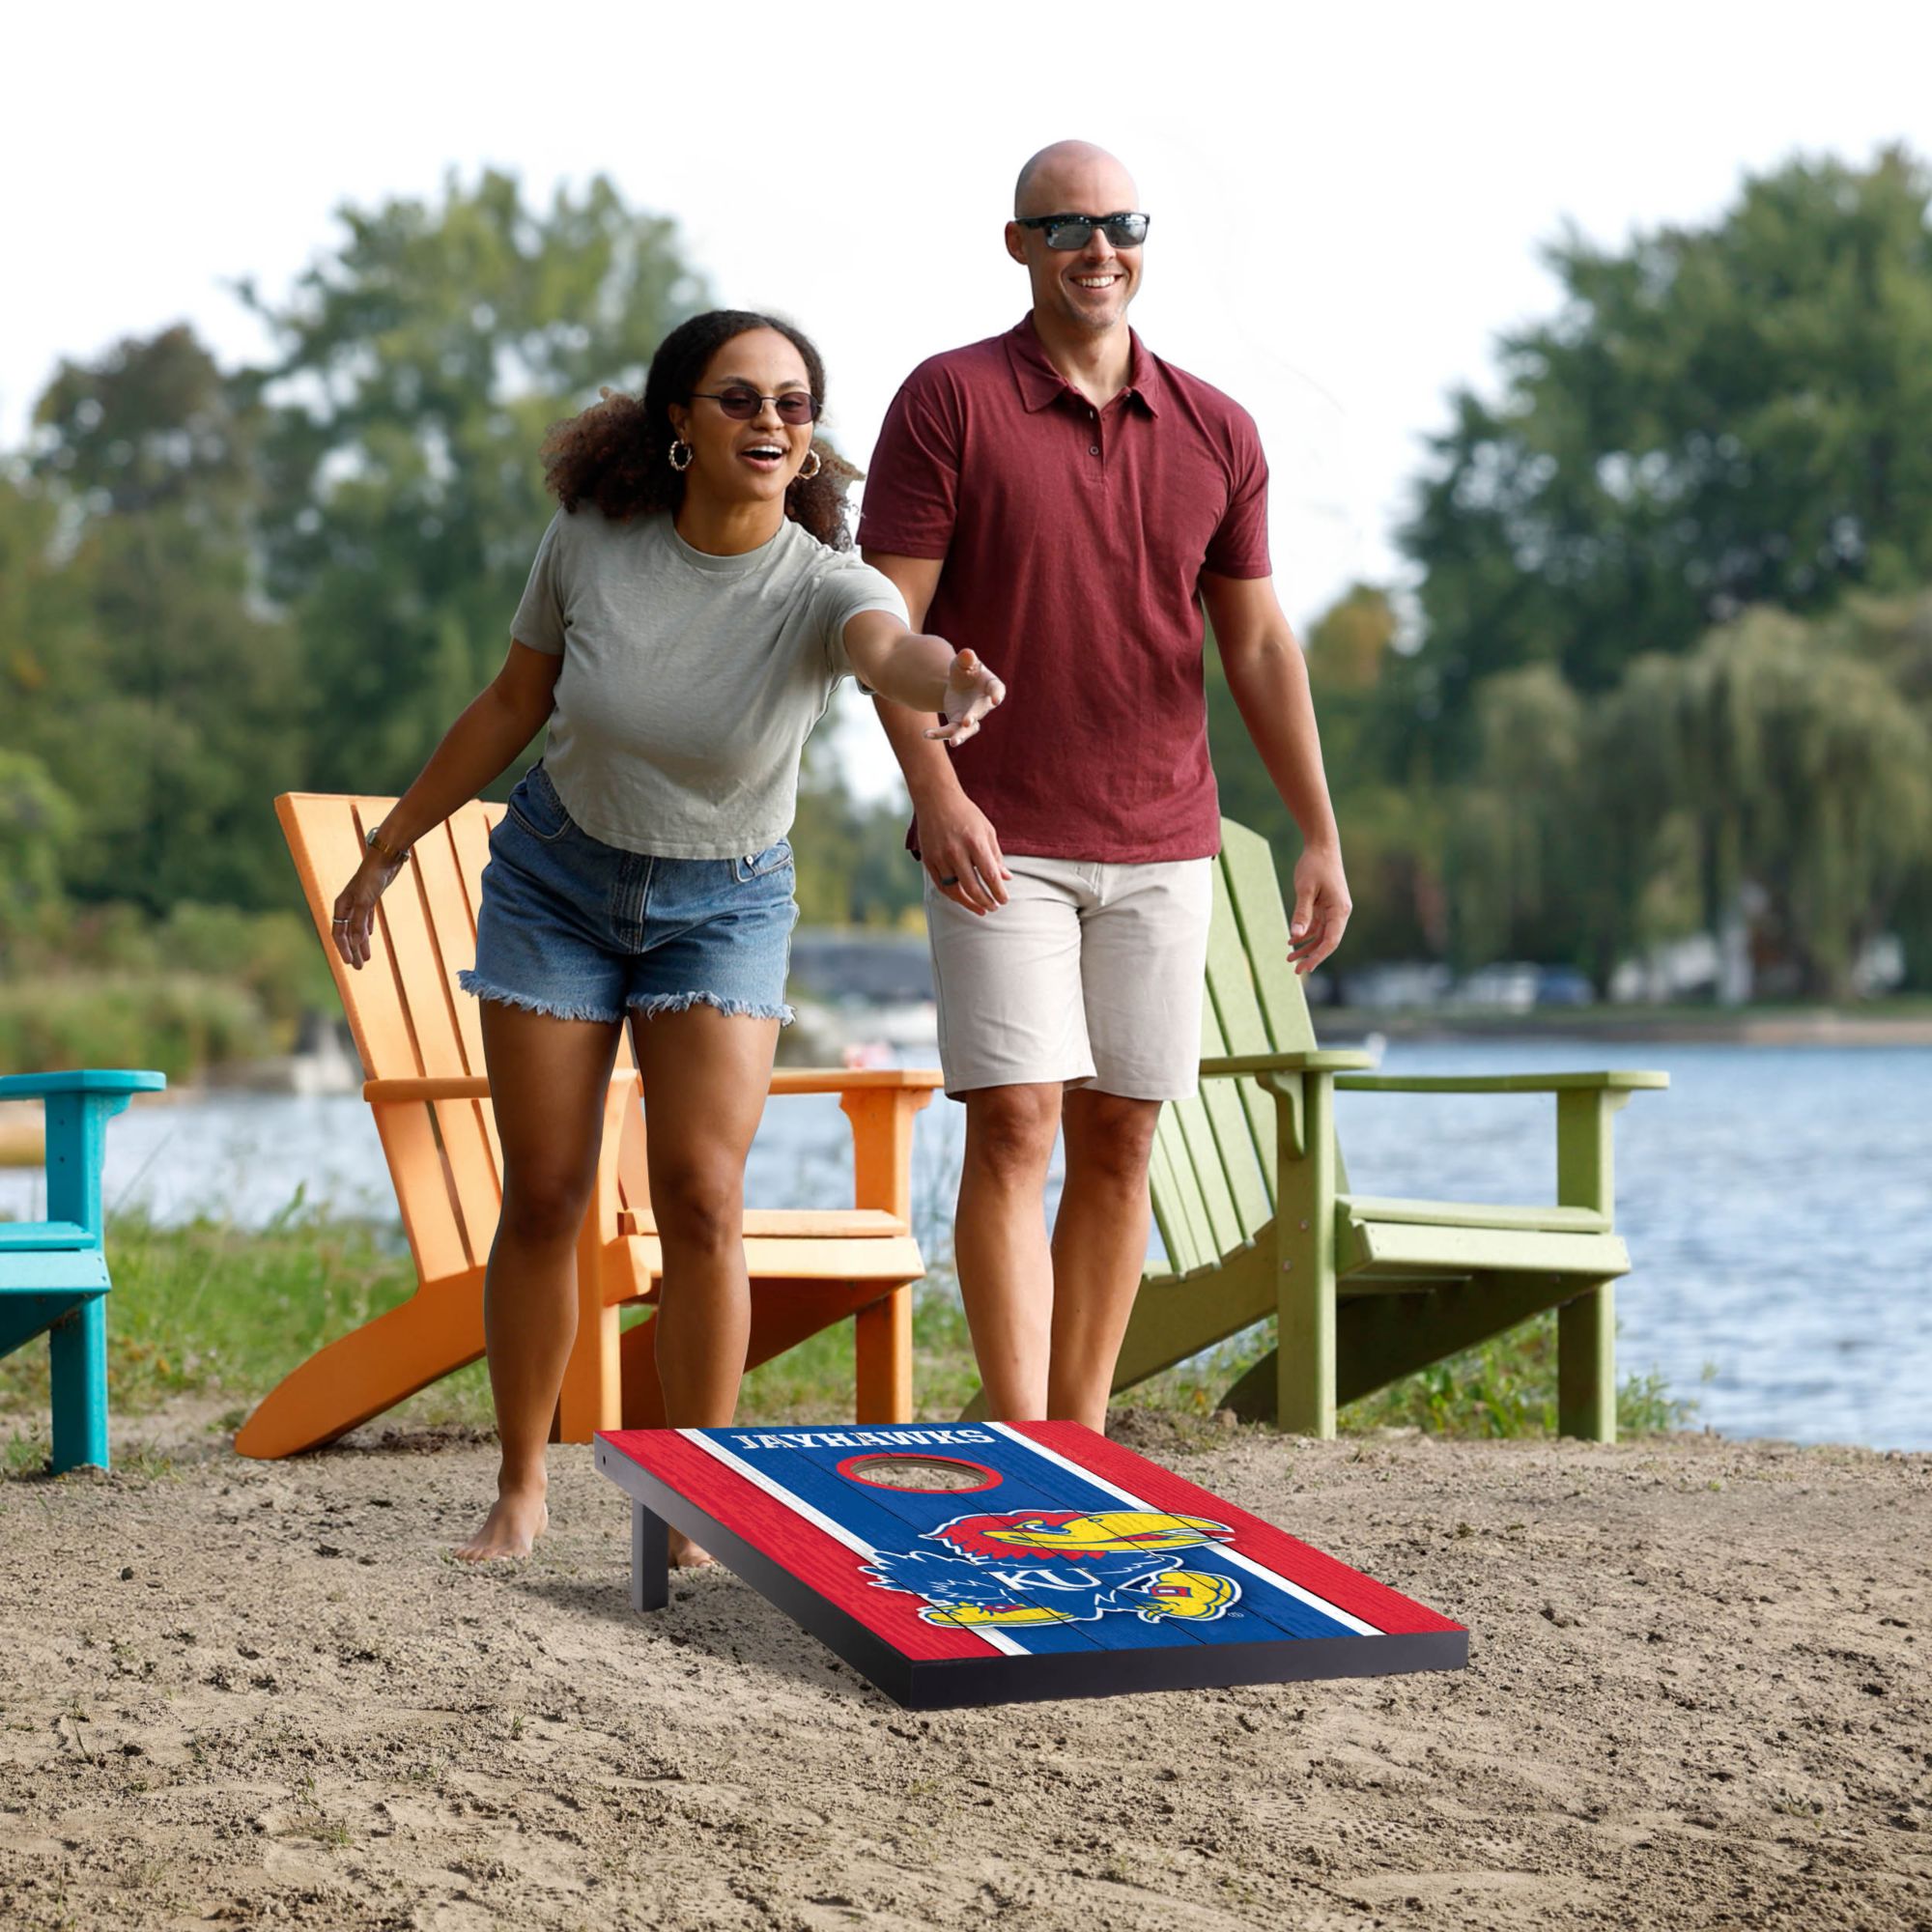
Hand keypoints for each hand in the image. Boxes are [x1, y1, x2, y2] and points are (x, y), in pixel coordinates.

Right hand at [331, 851, 404, 969]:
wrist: (385, 857)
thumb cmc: (373, 877)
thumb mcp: (366, 901)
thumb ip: (359, 922)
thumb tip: (355, 943)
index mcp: (341, 905)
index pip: (339, 933)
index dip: (344, 949)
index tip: (350, 963)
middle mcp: (348, 904)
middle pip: (347, 933)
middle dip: (352, 950)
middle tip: (359, 968)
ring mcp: (359, 901)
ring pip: (357, 927)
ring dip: (361, 943)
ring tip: (366, 958)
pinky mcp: (370, 898)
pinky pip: (366, 918)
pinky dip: (366, 929)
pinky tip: (369, 936)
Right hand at [918, 789, 1011, 915]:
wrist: (936, 799)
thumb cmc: (966, 814)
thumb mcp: (987, 830)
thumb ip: (996, 856)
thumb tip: (1006, 879)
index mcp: (974, 842)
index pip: (989, 875)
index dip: (998, 892)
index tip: (1004, 900)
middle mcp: (956, 851)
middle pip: (972, 887)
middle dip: (986, 901)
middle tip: (994, 907)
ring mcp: (940, 857)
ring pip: (955, 890)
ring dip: (969, 903)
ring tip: (981, 909)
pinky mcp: (928, 860)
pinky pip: (941, 885)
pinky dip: (953, 895)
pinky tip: (963, 899)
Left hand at [925, 648, 1005, 746]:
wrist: (957, 684)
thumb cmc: (965, 670)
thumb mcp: (963, 662)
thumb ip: (966, 658)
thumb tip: (967, 653)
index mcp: (990, 685)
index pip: (997, 689)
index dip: (997, 694)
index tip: (996, 699)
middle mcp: (983, 704)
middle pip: (980, 712)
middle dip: (973, 717)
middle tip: (967, 722)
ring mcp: (971, 717)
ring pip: (968, 730)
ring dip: (961, 736)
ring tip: (953, 742)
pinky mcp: (958, 724)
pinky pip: (950, 731)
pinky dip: (939, 734)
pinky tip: (926, 734)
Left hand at [1287, 844, 1350, 975]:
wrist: (1321, 846)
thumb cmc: (1314, 865)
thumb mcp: (1305, 890)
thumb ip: (1301, 913)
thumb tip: (1295, 936)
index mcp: (1339, 910)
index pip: (1331, 940)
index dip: (1318, 956)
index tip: (1305, 968)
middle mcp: (1339, 912)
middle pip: (1327, 941)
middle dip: (1312, 956)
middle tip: (1295, 970)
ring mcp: (1333, 909)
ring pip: (1321, 935)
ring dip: (1306, 946)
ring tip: (1289, 958)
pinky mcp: (1326, 905)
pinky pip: (1317, 925)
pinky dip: (1305, 933)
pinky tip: (1291, 940)